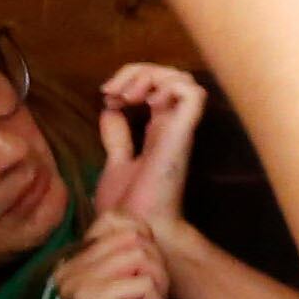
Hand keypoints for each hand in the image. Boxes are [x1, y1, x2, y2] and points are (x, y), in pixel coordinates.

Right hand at [52, 210, 174, 298]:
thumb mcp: (139, 284)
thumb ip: (137, 250)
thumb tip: (141, 224)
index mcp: (73, 263)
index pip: (118, 219)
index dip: (145, 248)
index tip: (137, 287)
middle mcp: (67, 269)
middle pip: (135, 236)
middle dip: (153, 271)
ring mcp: (74, 282)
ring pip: (142, 255)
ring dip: (153, 289)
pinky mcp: (89, 298)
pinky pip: (144, 282)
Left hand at [92, 62, 207, 226]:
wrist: (136, 227)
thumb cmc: (130, 205)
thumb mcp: (116, 163)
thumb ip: (118, 138)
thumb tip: (110, 111)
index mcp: (159, 129)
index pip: (157, 84)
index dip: (131, 78)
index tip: (106, 96)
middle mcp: (172, 124)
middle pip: (170, 74)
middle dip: (138, 71)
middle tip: (114, 92)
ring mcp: (179, 128)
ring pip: (183, 77)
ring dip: (152, 76)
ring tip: (130, 96)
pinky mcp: (182, 134)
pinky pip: (192, 93)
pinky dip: (169, 87)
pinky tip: (148, 102)